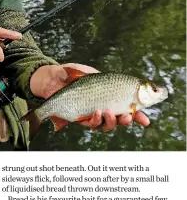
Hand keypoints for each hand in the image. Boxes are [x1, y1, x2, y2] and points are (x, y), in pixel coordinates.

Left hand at [30, 63, 149, 130]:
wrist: (53, 79)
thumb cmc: (73, 74)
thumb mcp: (92, 73)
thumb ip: (105, 78)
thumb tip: (122, 81)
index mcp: (110, 97)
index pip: (128, 108)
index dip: (138, 116)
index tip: (146, 121)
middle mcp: (103, 108)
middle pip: (119, 121)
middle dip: (126, 121)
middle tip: (128, 116)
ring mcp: (91, 115)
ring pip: (106, 125)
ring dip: (110, 121)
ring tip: (108, 111)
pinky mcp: (79, 119)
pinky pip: (90, 124)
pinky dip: (95, 119)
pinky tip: (97, 112)